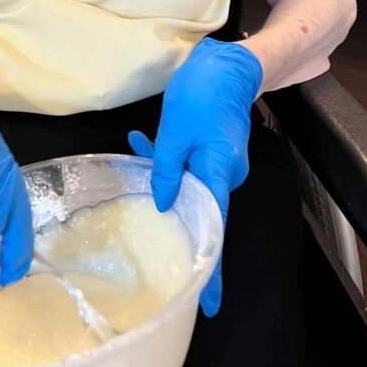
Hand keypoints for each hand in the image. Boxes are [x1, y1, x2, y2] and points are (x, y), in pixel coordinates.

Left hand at [129, 38, 262, 315]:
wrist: (228, 63)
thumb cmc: (202, 93)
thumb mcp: (175, 131)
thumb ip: (166, 169)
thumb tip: (162, 205)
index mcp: (219, 174)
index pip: (214, 232)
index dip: (211, 270)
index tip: (209, 304)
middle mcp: (225, 175)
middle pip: (199, 210)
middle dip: (171, 214)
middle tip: (147, 230)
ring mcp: (221, 163)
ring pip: (188, 182)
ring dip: (162, 173)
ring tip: (138, 148)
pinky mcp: (214, 150)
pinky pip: (189, 164)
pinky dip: (167, 157)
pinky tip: (141, 142)